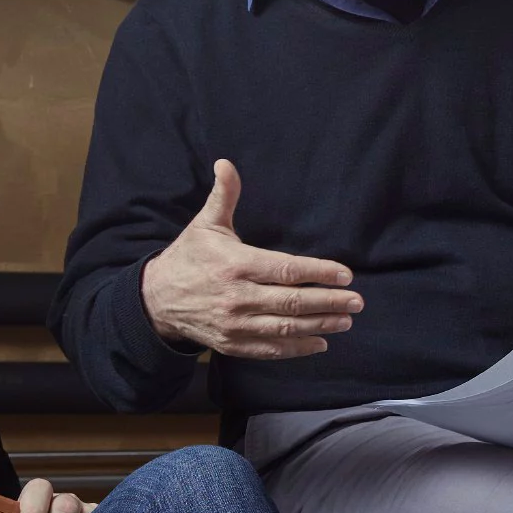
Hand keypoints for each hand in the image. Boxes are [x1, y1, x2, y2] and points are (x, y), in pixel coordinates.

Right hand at [140, 161, 361, 358]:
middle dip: (329, 301)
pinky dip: (297, 349)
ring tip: (346, 319)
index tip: (345, 274)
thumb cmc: (188, 257)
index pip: (286, 270)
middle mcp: (237, 297)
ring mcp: (235, 324)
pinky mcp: (232, 344)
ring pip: (286, 328)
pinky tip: (320, 343)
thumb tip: (226, 164)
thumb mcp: (205, 225)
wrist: (155, 299)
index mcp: (236, 265)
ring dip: (320, 325)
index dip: (319, 273)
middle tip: (357, 300)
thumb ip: (224, 196)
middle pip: (292, 302)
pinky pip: (270, 349)